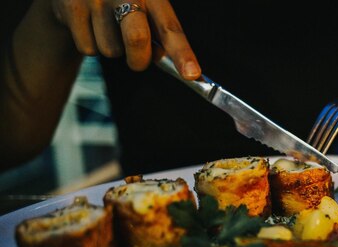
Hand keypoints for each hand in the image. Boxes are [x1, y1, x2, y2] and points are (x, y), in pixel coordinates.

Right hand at [50, 0, 200, 78]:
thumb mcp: (144, 5)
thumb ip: (157, 30)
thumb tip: (160, 57)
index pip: (170, 27)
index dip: (183, 53)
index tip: (192, 74)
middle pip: (137, 39)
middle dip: (139, 59)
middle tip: (137, 59)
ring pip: (111, 51)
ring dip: (113, 49)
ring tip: (105, 26)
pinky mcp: (71, 6)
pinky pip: (88, 48)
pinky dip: (91, 45)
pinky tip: (88, 25)